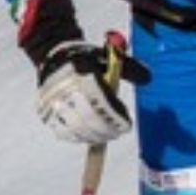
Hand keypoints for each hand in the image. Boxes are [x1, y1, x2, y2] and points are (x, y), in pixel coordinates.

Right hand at [34, 37, 150, 144]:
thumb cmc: (87, 59)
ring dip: (93, 136)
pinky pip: (62, 132)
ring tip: (104, 136)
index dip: (116, 118)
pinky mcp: (46, 112)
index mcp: (85, 73)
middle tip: (115, 133)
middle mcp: (67, 88)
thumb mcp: (109, 57)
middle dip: (106, 130)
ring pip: (76, 129)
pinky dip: (77, 137)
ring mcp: (55, 101)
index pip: (103, 102)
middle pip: (90, 119)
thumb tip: (148, 78)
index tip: (126, 126)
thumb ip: (130, 68)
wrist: (55, 57)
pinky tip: (88, 137)